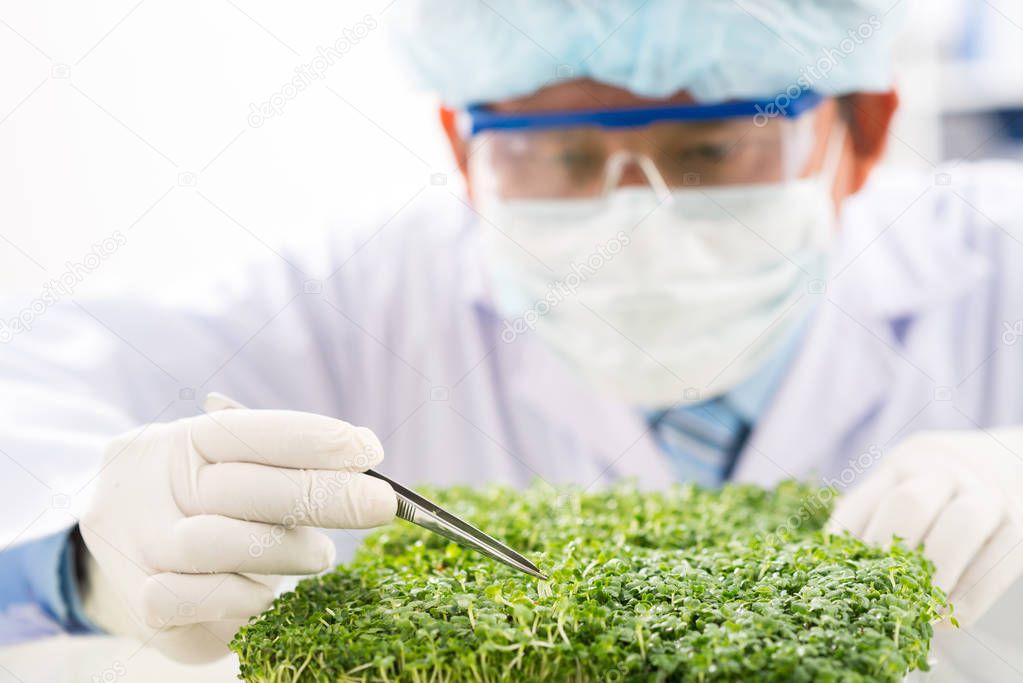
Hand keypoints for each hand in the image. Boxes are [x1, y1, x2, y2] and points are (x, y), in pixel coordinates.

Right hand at [79, 393, 396, 661]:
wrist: (122, 552)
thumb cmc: (204, 502)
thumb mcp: (233, 469)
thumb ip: (288, 462)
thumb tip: (364, 452)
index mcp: (179, 443)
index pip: (244, 432)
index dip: (310, 439)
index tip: (367, 450)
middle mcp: (152, 488)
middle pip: (241, 488)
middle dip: (321, 495)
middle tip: (379, 503)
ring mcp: (142, 547)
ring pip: (217, 544)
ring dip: (285, 549)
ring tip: (323, 554)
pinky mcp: (143, 605)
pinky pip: (196, 598)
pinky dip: (242, 594)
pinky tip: (265, 592)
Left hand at [828, 429, 1022, 625]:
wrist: (1009, 461)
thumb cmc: (940, 491)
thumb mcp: (904, 487)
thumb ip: (873, 517)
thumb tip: (832, 571)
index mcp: (902, 464)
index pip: (862, 502)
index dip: (845, 544)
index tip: (838, 578)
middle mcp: (943, 472)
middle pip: (909, 504)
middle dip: (889, 553)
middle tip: (881, 589)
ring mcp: (985, 494)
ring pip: (960, 524)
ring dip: (935, 571)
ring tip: (919, 607)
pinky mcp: (1018, 523)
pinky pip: (999, 557)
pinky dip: (973, 593)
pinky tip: (950, 618)